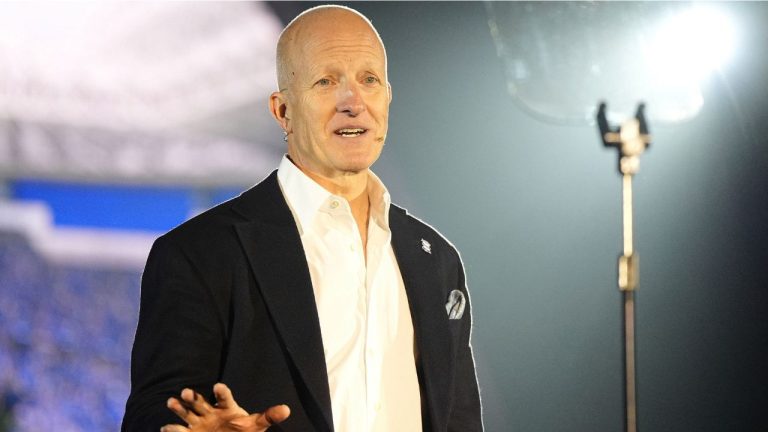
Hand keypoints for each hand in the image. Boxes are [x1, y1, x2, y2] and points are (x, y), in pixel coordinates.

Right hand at [162, 383, 289, 431]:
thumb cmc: (243, 431)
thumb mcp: (256, 425)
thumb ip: (269, 417)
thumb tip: (286, 409)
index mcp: (226, 407)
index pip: (224, 397)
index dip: (221, 391)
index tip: (218, 385)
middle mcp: (210, 412)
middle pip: (200, 401)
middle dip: (193, 397)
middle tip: (185, 391)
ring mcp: (198, 422)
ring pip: (186, 413)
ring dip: (179, 407)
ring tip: (171, 402)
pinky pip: (179, 431)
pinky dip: (172, 429)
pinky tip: (166, 428)